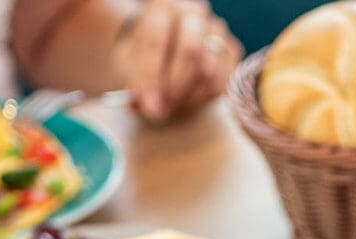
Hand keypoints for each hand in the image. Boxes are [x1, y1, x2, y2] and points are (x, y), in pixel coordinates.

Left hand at [111, 0, 242, 121]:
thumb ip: (135, 84)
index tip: (147, 104)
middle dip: (174, 88)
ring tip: (170, 104)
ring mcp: (216, 30)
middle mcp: (193, 13)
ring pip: (209, 69)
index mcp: (162, 7)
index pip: (156, 40)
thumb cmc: (138, 57)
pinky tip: (186, 99)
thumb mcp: (125, 67)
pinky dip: (202, 98)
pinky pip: (221, 82)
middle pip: (191, 52)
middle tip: (160, 110)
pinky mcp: (230, 52)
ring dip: (187, 96)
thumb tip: (151, 108)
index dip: (150, 76)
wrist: (158, 52)